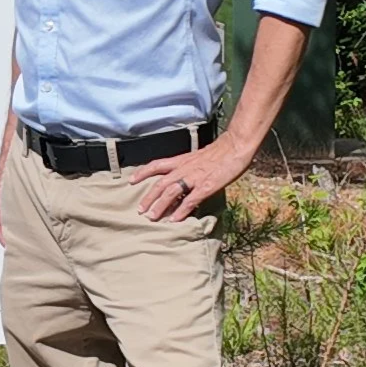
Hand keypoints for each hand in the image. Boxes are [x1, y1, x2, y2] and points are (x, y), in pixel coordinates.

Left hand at [128, 135, 252, 220]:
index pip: (156, 165)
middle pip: (160, 184)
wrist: (234, 147)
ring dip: (160, 206)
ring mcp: (194, 178)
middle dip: (149, 198)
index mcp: (181, 161)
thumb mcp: (196, 157)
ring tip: (152, 217)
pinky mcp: (206, 187)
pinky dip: (181, 211)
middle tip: (140, 210)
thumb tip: (180, 178)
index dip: (142, 173)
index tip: (131, 181)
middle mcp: (183, 169)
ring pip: (171, 193)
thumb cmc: (218, 152)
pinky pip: (190, 200)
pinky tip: (174, 220)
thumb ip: (186, 167)